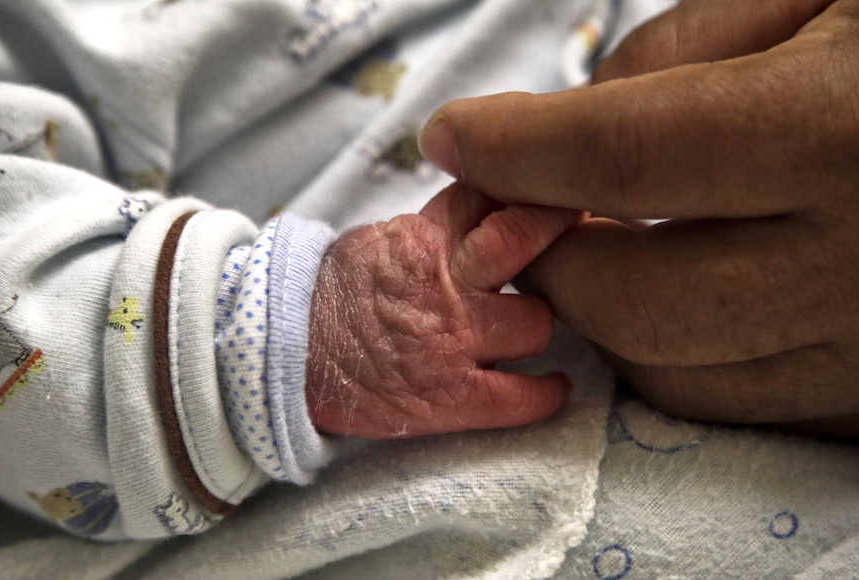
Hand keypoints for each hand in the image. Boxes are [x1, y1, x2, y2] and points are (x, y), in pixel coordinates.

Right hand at [306, 184, 576, 438]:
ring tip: (531, 329)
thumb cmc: (333, 296)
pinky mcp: (451, 396)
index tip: (559, 189)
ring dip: (537, 326)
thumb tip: (487, 205)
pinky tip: (553, 389)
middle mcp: (448, 282)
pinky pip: (521, 397)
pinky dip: (544, 395)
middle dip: (553, 238)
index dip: (529, 191)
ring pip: (537, 322)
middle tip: (574, 242)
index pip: (493, 193)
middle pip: (528, 241)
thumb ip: (436, 227)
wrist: (284, 354)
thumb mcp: (380, 240)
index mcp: (426, 237)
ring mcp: (453, 340)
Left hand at [417, 0, 858, 434]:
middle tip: (519, 209)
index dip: (517, 149)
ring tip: (600, 243)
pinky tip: (683, 287)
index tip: (455, 138)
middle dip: (545, 257)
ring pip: (673, 374)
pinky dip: (673, 353)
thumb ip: (683, 48)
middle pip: (635, 300)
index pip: (628, 157)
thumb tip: (568, 134)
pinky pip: (736, 406)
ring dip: (602, 313)